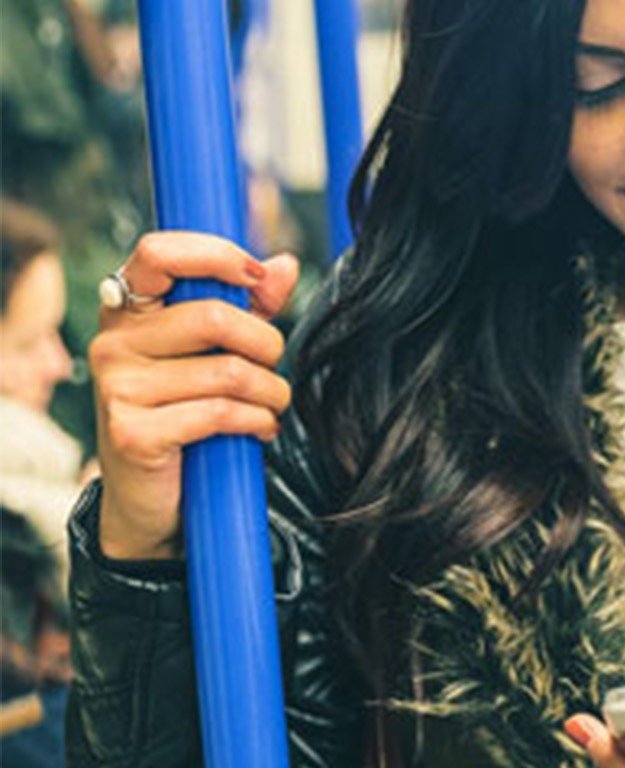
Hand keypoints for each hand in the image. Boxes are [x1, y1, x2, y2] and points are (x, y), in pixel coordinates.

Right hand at [90, 233, 299, 559]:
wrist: (151, 496)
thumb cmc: (186, 411)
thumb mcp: (218, 351)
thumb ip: (249, 306)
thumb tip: (283, 264)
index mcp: (128, 310)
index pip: (158, 253)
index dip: (216, 255)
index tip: (258, 278)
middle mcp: (113, 342)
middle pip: (214, 317)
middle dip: (267, 344)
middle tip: (272, 367)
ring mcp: (117, 388)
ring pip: (228, 371)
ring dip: (271, 391)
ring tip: (270, 404)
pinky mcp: (133, 432)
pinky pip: (221, 413)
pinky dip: (258, 421)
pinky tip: (259, 429)